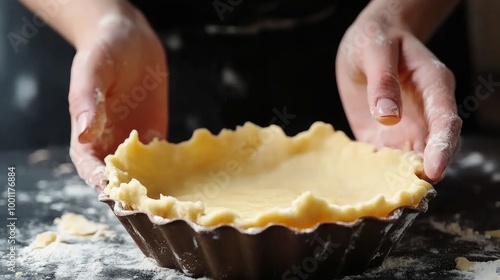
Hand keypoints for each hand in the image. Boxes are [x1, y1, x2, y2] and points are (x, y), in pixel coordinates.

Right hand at [68, 9, 167, 189]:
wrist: (130, 40)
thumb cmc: (104, 51)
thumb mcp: (92, 71)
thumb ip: (86, 102)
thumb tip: (82, 134)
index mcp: (86, 135)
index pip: (90, 167)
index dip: (101, 181)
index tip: (115, 192)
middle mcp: (109, 145)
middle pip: (118, 179)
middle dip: (132, 195)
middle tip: (152, 207)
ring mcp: (133, 144)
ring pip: (141, 175)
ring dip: (155, 189)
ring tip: (174, 202)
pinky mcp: (155, 138)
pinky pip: (162, 161)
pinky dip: (172, 173)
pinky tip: (189, 180)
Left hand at [335, 12, 460, 181]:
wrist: (366, 43)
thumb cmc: (377, 39)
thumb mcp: (376, 51)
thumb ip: (383, 82)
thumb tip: (388, 117)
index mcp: (433, 87)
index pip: (445, 121)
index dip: (442, 147)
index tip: (434, 170)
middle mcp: (425, 113)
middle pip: (434, 148)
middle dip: (424, 173)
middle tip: (408, 197)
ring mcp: (405, 127)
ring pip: (410, 160)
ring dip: (400, 180)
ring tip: (384, 202)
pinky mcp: (383, 136)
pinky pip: (384, 160)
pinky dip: (377, 175)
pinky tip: (364, 188)